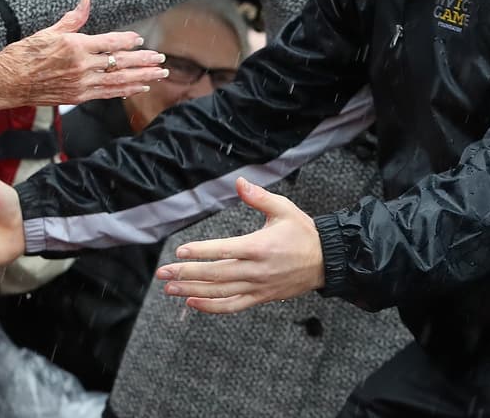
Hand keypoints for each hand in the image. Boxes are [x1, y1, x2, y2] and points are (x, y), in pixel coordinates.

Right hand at [0, 0, 167, 108]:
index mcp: (75, 46)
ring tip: (158, 75)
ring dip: (141, 77)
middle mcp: (82, 66)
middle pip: (120, 63)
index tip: (140, 41)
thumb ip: (72, 20)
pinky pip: (106, 94)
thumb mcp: (48, 32)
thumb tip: (85, 1)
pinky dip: (124, 90)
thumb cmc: (24, 55)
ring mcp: (81, 84)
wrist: (8, 82)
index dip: (127, 42)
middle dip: (144, 61)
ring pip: (118, 81)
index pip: (110, 43)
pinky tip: (137, 88)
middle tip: (162, 60)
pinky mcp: (77, 97)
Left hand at [154, 177, 324, 313]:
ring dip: (193, 291)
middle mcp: (256, 270)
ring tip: (170, 289)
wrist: (327, 262)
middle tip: (163, 273)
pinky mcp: (261, 297)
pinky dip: (212, 308)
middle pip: (216, 275)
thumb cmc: (303, 233)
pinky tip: (192, 303)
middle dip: (187, 274)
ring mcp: (258, 287)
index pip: (224, 250)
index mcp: (259, 247)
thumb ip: (259, 197)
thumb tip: (239, 182)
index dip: (200, 252)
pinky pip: (233, 306)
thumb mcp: (284, 209)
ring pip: (220, 293)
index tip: (179, 251)